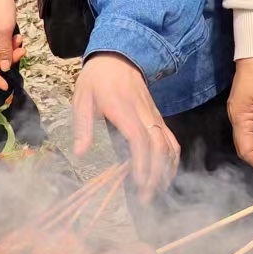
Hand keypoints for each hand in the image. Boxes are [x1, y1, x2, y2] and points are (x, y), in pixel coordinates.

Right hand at [0, 0, 25, 92]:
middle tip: (22, 50)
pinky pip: (5, 45)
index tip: (6, 86)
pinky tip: (18, 36)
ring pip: (3, 53)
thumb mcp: (4, 31)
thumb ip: (4, 51)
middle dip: (10, 58)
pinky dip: (12, 43)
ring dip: (13, 50)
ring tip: (20, 39)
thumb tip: (4, 69)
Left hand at [73, 53, 177, 204]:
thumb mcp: (82, 98)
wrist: (118, 56)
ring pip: (170, 144)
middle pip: (159, 146)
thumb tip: (80, 154)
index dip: (141, 162)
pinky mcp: (158, 117)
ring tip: (155, 191)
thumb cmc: (97, 80)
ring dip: (166, 170)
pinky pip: (171, 140)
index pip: (139, 139)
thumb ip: (83, 126)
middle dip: (155, 174)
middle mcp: (145, 113)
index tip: (137, 183)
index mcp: (124, 109)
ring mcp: (154, 115)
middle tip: (145, 197)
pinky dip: (172, 159)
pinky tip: (165, 175)